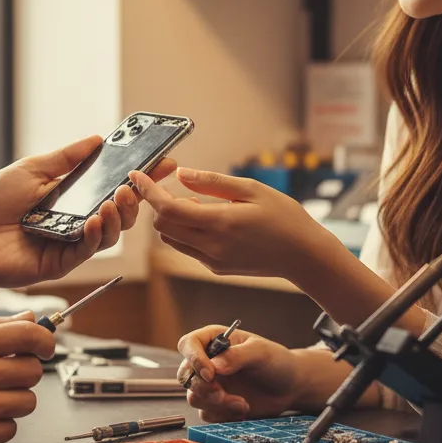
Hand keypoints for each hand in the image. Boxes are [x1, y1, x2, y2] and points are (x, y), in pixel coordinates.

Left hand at [0, 134, 175, 291]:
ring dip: (118, 216)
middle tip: (138, 184)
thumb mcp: (30, 170)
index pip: (111, 185)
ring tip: (117, 199)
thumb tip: (96, 139)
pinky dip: (94, 235)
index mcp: (71, 197)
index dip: (138, 175)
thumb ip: (64, 158)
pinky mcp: (59, 263)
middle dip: (134, 198)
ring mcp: (69, 243)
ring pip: (108, 234)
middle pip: (118, 213)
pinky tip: (93, 221)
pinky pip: (85, 250)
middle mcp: (75, 221)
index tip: (164, 160)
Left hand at [131, 166, 330, 284]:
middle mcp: (211, 246)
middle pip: (162, 226)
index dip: (148, 191)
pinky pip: (187, 248)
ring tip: (195, 202)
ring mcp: (212, 260)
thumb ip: (212, 183)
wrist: (305, 256)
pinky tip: (206, 218)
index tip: (136, 175)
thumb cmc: (284, 217)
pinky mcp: (216, 268)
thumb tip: (180, 175)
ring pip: (171, 239)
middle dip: (158, 204)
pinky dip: (185, 231)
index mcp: (220, 223)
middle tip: (172, 185)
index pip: (168, 209)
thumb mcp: (251, 189)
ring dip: (171, 219)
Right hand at [178, 325, 301, 421]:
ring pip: (194, 397)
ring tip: (242, 404)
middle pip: (186, 375)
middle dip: (203, 388)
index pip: (188, 345)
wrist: (290, 387)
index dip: (193, 359)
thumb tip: (214, 366)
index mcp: (213, 340)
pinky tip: (244, 409)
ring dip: (216, 404)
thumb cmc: (276, 361)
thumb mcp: (260, 352)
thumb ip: (236, 356)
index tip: (210, 374)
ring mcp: (212, 384)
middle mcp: (207, 361)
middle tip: (223, 394)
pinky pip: (207, 414)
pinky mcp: (218, 405)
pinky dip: (224, 415)